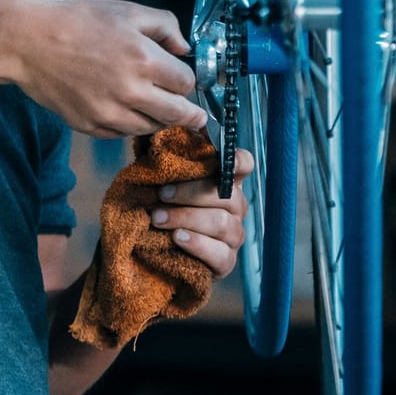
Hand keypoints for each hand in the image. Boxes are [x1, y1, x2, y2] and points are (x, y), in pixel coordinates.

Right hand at [2, 0, 208, 137]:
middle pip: (177, 115)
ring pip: (150, 128)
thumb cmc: (76, 22)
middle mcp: (130, 92)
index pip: (187, 84)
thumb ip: (165, 25)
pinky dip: (128, 124)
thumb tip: (184, 49)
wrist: (27, 42)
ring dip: (157, 119)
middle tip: (195, 116)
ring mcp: (108, 113)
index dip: (188, 80)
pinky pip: (121, 134)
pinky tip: (124, 110)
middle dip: (189, 113)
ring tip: (153, 107)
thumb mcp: (126, 11)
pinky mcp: (89, 126)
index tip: (183, 79)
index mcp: (144, 60)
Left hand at [150, 147, 252, 278]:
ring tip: (157, 218)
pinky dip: (197, 244)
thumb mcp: (162, 182)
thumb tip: (160, 131)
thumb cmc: (161, 208)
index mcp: (225, 184)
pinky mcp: (226, 262)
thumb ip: (167, 162)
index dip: (237, 159)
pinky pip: (220, 254)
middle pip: (227, 196)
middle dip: (191, 193)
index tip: (222, 157)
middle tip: (160, 195)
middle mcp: (236, 208)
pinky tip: (177, 238)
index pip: (244, 165)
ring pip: (222, 223)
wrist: (151, 253)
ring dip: (186, 218)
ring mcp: (234, 236)